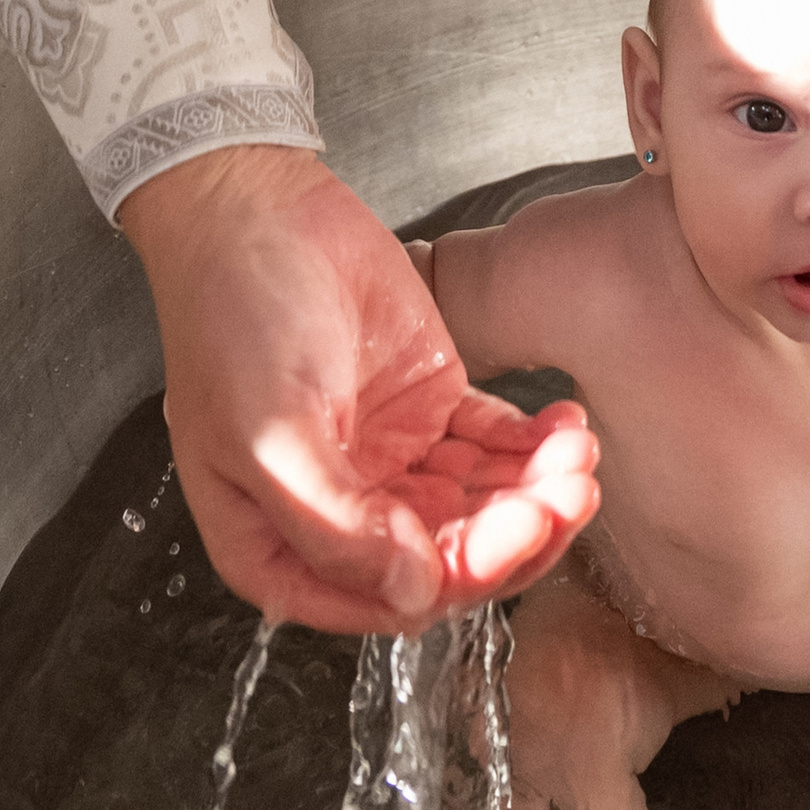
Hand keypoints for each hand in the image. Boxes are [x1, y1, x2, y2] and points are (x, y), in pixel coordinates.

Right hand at [120, 142, 599, 634]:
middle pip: (449, 558)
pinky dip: (537, 444)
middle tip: (571, 493)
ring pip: (482, 505)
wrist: (253, 207)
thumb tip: (413, 589)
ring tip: (579, 453)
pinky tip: (568, 425)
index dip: (460, 578)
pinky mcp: (432, 405)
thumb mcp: (267, 430)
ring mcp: (393, 460)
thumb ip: (334, 521)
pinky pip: (496, 446)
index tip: (518, 530)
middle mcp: (343, 515)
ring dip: (538, 490)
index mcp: (279, 545)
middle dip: (518, 533)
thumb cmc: (231, 319)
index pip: (386, 601)